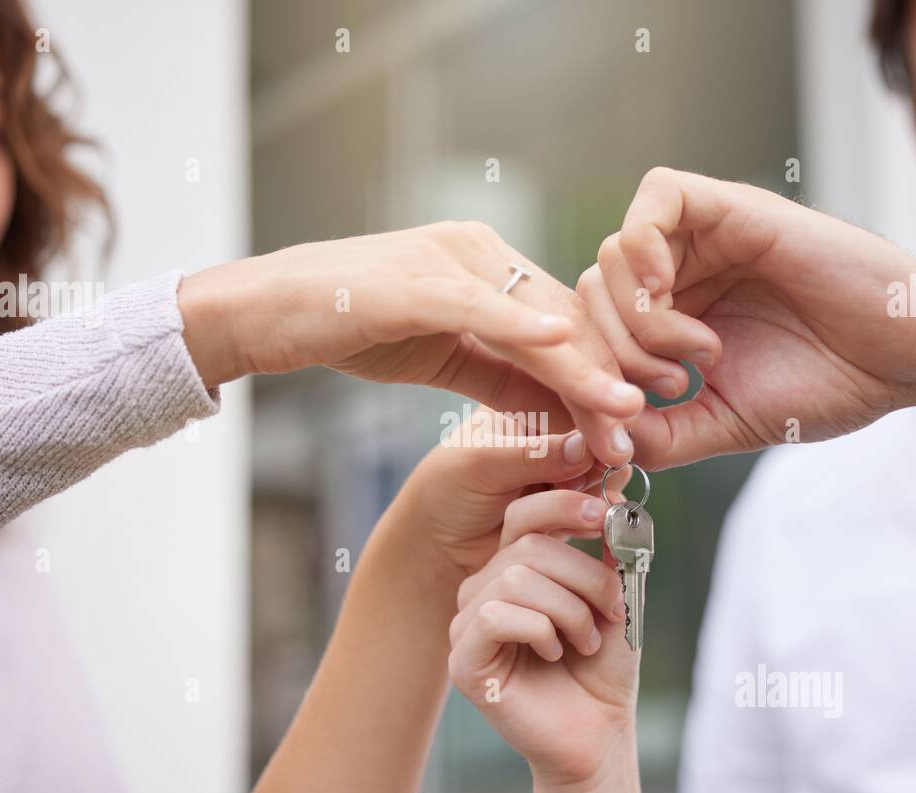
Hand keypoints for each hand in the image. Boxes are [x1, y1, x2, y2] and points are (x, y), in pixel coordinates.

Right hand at [179, 221, 644, 464]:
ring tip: (622, 409)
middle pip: (561, 317)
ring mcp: (447, 260)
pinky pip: (480, 303)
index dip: (600, 369)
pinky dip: (522, 326)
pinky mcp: (415, 279)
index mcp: (485, 265)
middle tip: (649, 417)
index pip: (561, 322)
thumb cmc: (348, 327)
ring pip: (533, 315)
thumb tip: (556, 404)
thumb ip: (500, 373)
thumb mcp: (441, 356)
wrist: (266, 310)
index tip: (636, 414)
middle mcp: (477, 252)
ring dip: (582, 365)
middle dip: (607, 372)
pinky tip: (563, 346)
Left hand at [400, 408, 606, 579]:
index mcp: (527, 398)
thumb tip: (586, 446)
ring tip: (559, 511)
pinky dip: (587, 520)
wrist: (439, 546)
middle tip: (571, 487)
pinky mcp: (573, 503)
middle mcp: (553, 429)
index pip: (577, 398)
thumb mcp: (479, 464)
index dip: (595, 424)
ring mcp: (566, 467)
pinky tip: (562, 528)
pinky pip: (600, 507)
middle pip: (604, 436)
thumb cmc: (445, 493)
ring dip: (590, 497)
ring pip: (609, 475)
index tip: (599, 453)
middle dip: (595, 466)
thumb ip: (532, 455)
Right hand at [447, 489, 637, 786]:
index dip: (564, 507)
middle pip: (528, 545)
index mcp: (514, 566)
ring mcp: (468, 623)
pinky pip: (494, 616)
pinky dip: (539, 630)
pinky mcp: (463, 660)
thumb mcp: (615, 597)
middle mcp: (484, 587)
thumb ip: (608, 551)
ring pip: (515, 578)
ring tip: (585, 641)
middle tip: (611, 612)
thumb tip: (612, 498)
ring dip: (569, 610)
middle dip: (585, 577)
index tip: (607, 520)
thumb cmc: (604, 667)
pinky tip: (554, 652)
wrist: (599, 733)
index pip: (524, 513)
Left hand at [583, 168, 915, 468]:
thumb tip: (599, 441)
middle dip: (613, 356)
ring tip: (700, 355)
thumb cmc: (828, 385)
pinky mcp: (731, 207)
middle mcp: (679, 274)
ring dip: (638, 319)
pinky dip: (643, 245)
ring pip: (613, 255)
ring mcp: (702, 239)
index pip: (589, 333)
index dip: (589, 379)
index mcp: (671, 319)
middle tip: (677, 386)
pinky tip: (668, 294)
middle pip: (590, 296)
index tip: (625, 423)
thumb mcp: (724, 422)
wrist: (902, 358)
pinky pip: (657, 195)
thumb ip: (660, 434)